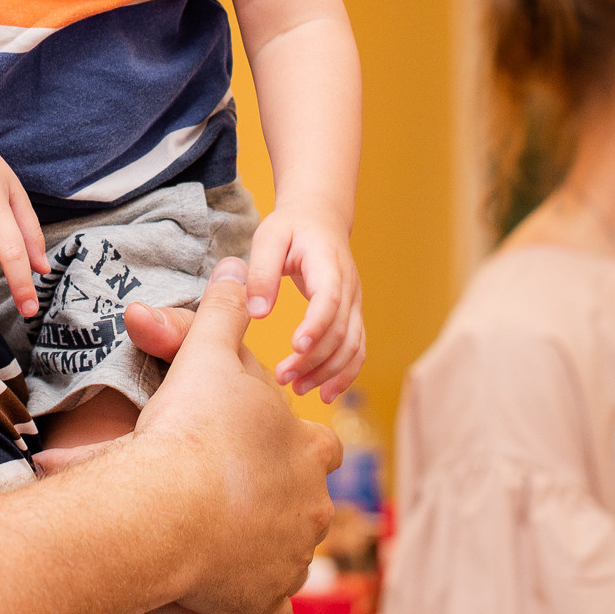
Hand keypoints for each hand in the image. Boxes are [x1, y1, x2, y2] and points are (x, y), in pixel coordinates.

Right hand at [126, 260, 338, 613]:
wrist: (168, 508)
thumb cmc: (191, 429)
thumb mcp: (205, 353)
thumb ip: (222, 310)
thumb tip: (233, 264)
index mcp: (309, 448)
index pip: (317, 446)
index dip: (286, 445)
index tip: (251, 448)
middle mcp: (315, 506)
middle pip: (308, 506)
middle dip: (280, 504)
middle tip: (231, 497)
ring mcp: (295, 559)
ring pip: (290, 557)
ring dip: (260, 551)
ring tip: (215, 541)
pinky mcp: (269, 603)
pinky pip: (269, 610)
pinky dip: (250, 603)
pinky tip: (221, 592)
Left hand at [246, 207, 365, 400]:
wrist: (320, 220)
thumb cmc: (290, 228)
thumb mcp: (268, 237)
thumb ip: (261, 272)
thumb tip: (258, 313)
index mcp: (328, 265)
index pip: (329, 299)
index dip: (316, 325)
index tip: (295, 347)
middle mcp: (349, 287)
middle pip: (341, 330)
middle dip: (314, 359)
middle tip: (282, 377)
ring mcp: (354, 304)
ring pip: (353, 346)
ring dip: (329, 372)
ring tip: (300, 389)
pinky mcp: (352, 316)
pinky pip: (357, 350)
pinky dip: (345, 374)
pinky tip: (324, 393)